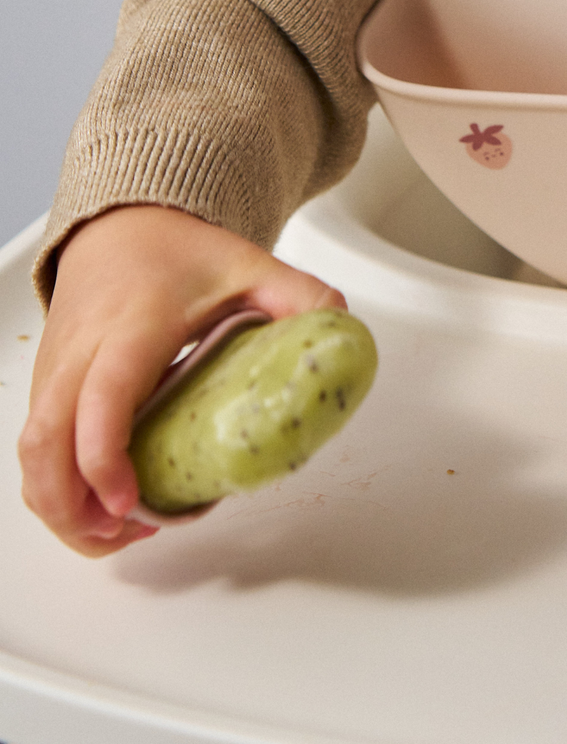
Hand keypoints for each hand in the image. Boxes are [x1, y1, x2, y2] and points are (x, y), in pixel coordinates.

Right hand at [19, 205, 344, 555]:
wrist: (124, 227)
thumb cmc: (181, 253)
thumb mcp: (254, 266)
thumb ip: (302, 297)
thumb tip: (343, 332)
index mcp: (135, 325)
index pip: (102, 396)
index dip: (103, 457)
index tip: (127, 500)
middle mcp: (82, 351)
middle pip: (46, 441)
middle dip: (72, 504)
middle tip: (125, 531)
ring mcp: (56, 370)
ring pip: (31, 453)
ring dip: (61, 506)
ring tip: (120, 531)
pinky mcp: (47, 386)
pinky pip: (36, 447)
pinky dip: (56, 487)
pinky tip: (105, 508)